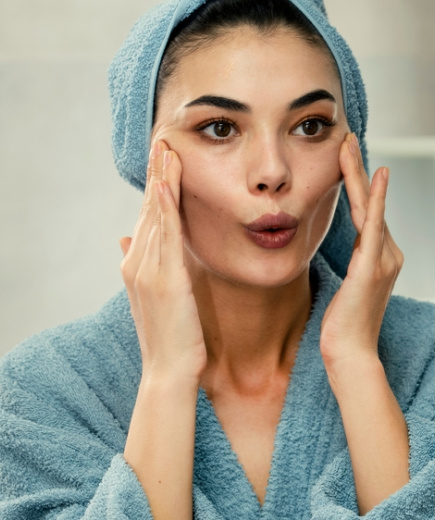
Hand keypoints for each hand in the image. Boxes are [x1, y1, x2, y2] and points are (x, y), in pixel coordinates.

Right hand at [119, 140, 206, 382]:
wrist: (168, 370)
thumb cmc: (169, 336)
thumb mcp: (154, 296)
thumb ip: (142, 265)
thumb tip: (124, 238)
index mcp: (138, 265)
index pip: (147, 216)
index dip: (154, 186)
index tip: (162, 158)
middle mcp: (138, 262)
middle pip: (148, 209)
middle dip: (157, 173)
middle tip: (164, 140)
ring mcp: (148, 270)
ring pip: (154, 216)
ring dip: (161, 181)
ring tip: (167, 150)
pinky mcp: (165, 279)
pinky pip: (164, 237)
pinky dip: (164, 210)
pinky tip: (167, 186)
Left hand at [320, 133, 403, 370]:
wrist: (350, 354)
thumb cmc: (344, 327)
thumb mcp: (347, 288)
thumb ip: (353, 266)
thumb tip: (348, 253)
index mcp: (382, 259)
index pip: (367, 213)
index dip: (358, 184)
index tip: (347, 159)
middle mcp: (389, 255)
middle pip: (370, 203)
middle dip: (358, 169)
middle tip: (347, 138)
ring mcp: (384, 260)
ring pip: (369, 207)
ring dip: (358, 174)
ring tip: (348, 145)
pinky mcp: (372, 267)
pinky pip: (373, 225)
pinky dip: (375, 198)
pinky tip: (376, 176)